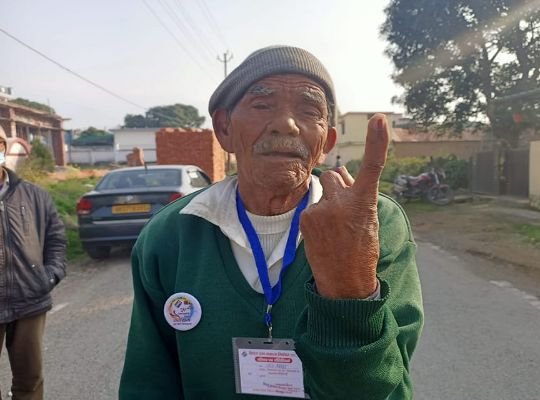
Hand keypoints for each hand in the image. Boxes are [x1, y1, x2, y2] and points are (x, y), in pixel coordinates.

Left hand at [300, 114, 389, 298]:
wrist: (345, 282)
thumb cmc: (361, 249)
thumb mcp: (368, 219)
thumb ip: (356, 194)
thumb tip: (341, 172)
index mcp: (365, 203)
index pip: (372, 167)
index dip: (377, 143)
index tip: (380, 119)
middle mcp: (343, 203)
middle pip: (333, 176)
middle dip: (337, 187)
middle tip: (343, 212)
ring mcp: (323, 210)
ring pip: (321, 192)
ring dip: (326, 203)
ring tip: (334, 229)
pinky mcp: (307, 218)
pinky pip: (311, 206)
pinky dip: (316, 217)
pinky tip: (324, 235)